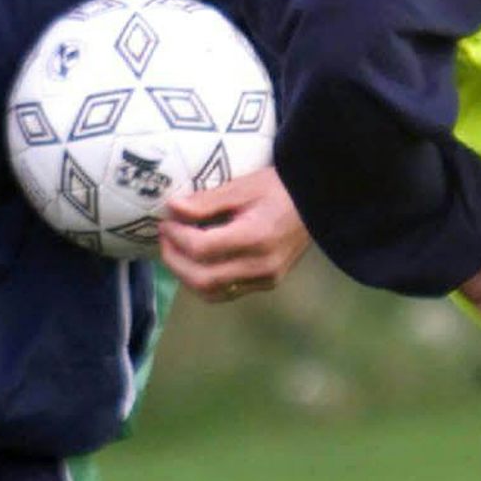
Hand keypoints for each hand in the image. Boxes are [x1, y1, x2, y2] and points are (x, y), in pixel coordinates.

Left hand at [157, 166, 310, 302]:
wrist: (316, 202)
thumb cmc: (279, 187)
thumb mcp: (242, 187)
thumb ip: (206, 201)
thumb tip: (172, 209)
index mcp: (255, 237)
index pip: (202, 249)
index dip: (177, 237)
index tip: (166, 221)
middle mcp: (260, 265)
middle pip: (202, 279)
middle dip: (175, 261)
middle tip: (165, 238)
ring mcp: (265, 279)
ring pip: (212, 293)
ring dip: (187, 275)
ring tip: (176, 250)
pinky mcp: (267, 283)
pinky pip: (227, 292)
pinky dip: (206, 280)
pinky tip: (198, 261)